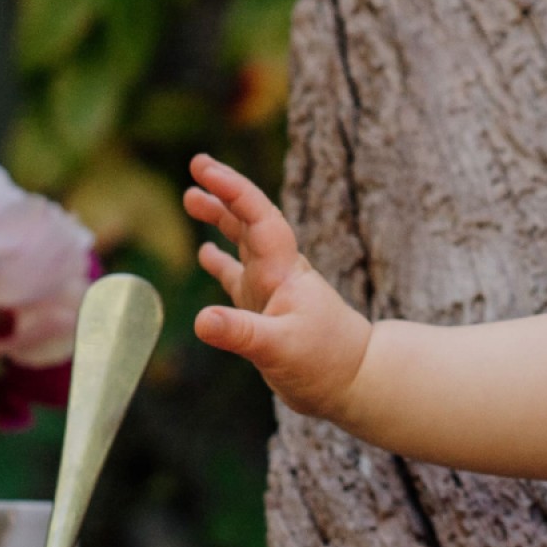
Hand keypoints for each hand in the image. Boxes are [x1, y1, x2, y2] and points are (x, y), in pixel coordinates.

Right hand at [184, 155, 370, 421]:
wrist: (355, 381)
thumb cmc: (324, 363)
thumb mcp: (279, 349)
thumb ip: (240, 332)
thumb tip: (201, 320)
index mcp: (283, 272)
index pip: (258, 218)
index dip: (233, 190)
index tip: (204, 169)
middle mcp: (277, 273)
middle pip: (249, 221)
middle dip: (224, 193)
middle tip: (196, 164)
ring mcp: (272, 290)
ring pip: (243, 243)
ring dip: (220, 219)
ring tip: (191, 198)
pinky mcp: (267, 311)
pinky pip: (238, 277)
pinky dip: (221, 262)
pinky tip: (204, 253)